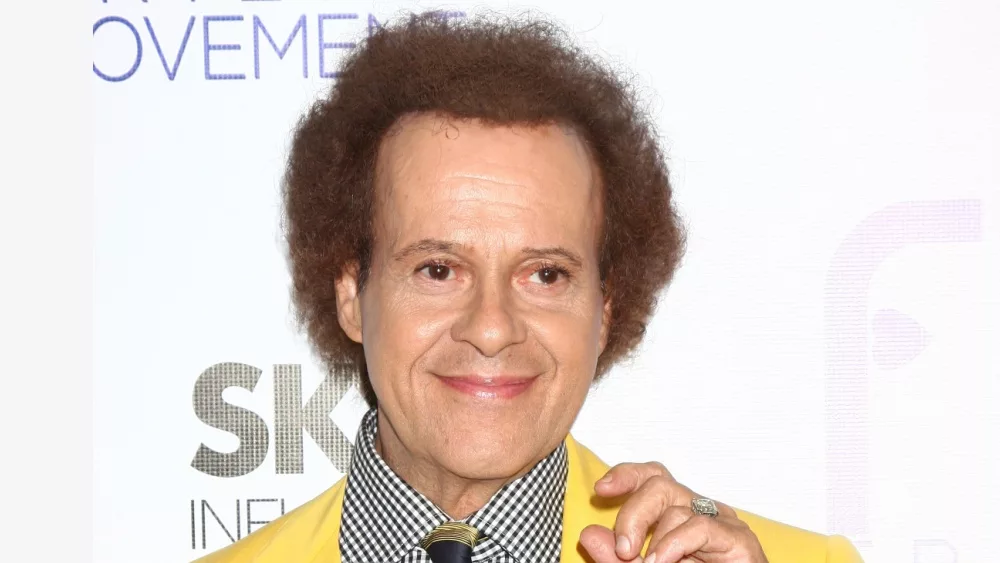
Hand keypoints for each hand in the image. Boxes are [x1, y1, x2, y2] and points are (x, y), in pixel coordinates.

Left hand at [579, 462, 767, 562]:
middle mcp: (699, 511)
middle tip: (623, 549)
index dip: (626, 475)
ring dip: (655, 542)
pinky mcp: (739, 539)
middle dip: (633, 513)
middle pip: (659, 484)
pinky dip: (675, 544)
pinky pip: (701, 525)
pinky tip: (663, 561)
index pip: (652, 477)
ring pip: (676, 508)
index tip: (600, 489)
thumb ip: (616, 559)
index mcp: (677, 513)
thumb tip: (588, 535)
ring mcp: (722, 523)